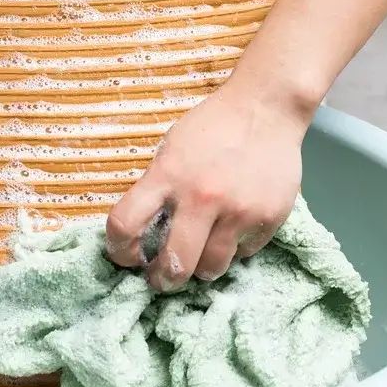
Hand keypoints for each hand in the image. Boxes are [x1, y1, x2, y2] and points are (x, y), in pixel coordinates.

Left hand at [106, 85, 307, 291]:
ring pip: (212, 268)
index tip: (124, 256)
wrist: (266, 107)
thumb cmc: (214, 125)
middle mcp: (202, 197)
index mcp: (169, 175)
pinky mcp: (268, 218)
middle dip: (163, 279)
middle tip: (163, 279)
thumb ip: (159, 186)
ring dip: (201, 269)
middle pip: (175, 264)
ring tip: (200, 260)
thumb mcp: (173, 148)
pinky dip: (235, 248)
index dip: (117, 249)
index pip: (125, 224)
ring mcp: (238, 211)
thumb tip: (145, 228)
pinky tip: (233, 231)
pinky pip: (244, 253)